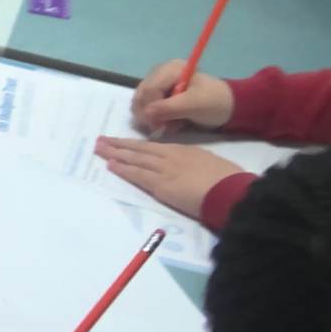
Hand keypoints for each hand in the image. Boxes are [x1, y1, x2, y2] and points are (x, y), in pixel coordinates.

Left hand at [94, 137, 242, 218]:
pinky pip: (138, 175)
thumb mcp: (210, 163)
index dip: (135, 144)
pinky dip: (123, 169)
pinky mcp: (162, 185)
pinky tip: (111, 165)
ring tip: (99, 149)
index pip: (153, 146)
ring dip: (115, 154)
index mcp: (185, 151)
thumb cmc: (228, 179)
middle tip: (101, 140)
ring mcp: (165, 170)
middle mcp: (171, 157)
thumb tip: (187, 168)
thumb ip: (194, 163)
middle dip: (119, 144)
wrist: (231, 191)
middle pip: (139, 149)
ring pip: (135, 159)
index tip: (121, 141)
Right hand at [130, 58, 234, 134]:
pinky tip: (167, 122)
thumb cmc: (214, 103)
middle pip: (142, 94)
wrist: (229, 108)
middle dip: (147, 113)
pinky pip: (146, 106)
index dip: (149, 108)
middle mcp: (161, 71)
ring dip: (150, 116)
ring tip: (166, 126)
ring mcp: (159, 82)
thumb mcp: (193, 105)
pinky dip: (154, 117)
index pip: (149, 89)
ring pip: (141, 101)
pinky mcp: (160, 93)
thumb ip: (169, 108)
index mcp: (171, 68)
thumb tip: (145, 114)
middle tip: (158, 128)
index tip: (157, 126)